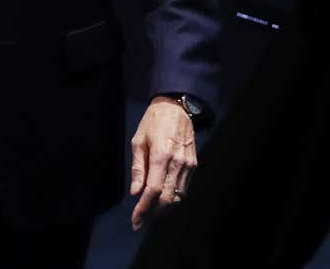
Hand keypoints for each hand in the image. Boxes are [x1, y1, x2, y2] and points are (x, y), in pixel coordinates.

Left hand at [128, 96, 197, 229]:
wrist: (176, 108)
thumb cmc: (153, 122)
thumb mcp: (138, 141)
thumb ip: (138, 168)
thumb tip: (135, 192)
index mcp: (161, 155)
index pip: (153, 191)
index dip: (144, 209)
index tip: (135, 220)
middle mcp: (177, 163)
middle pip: (168, 199)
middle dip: (154, 215)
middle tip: (141, 221)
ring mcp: (188, 165)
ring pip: (178, 197)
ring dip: (164, 210)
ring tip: (150, 214)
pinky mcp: (194, 165)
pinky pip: (184, 189)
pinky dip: (174, 199)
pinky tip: (163, 202)